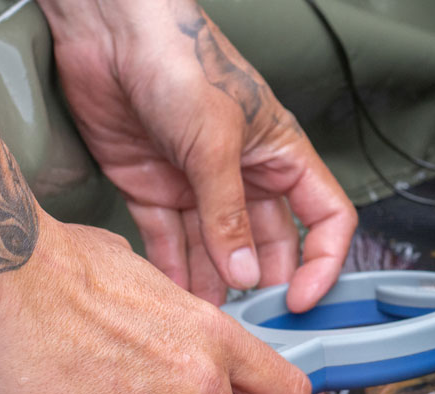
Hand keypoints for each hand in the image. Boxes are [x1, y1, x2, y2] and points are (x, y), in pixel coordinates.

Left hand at [38, 0, 356, 309]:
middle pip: (269, 244)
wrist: (110, 32)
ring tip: (209, 320)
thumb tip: (245, 274)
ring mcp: (199, 185)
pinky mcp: (155, 189)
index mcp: (281, 155)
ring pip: (217, 250)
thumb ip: (229, 214)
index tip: (303, 298)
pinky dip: (172, 270)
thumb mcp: (215, 142)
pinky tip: (174, 297)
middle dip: (263, 283)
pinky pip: (170, 241)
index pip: (325, 218)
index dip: (323, 261)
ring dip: (214, 284)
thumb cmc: (178, 58)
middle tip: (253, 321)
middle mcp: (245, 174)